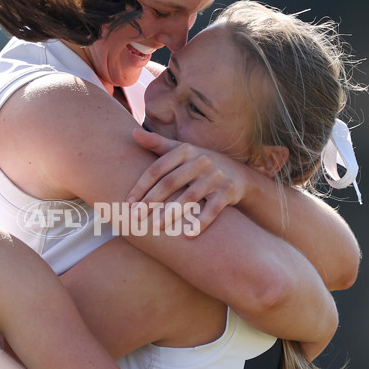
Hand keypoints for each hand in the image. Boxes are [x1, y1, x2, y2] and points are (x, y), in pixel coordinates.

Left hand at [127, 128, 246, 233]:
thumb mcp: (182, 151)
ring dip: (172, 213)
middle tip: (136, 217)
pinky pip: (213, 208)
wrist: (239, 175)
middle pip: (172, 182)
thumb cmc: (201, 165)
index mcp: (186, 150)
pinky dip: (202, 222)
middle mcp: (202, 160)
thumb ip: (158, 144)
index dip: (142, 186)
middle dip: (152, 200)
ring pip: (191, 196)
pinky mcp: (229, 191)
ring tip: (156, 227)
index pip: (158, 168)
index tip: (128, 203)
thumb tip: (133, 133)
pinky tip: (189, 235)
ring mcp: (216, 176)